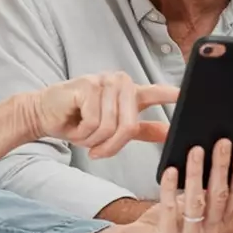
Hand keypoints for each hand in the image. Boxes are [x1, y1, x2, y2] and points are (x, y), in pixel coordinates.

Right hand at [34, 72, 177, 158]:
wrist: (44, 114)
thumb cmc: (78, 120)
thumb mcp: (113, 128)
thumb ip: (141, 128)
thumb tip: (168, 132)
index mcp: (130, 91)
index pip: (156, 92)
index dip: (172, 94)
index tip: (187, 95)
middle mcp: (120, 82)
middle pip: (130, 125)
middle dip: (112, 145)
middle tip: (97, 151)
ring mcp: (104, 81)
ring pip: (110, 126)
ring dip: (93, 140)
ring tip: (83, 134)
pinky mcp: (87, 86)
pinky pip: (94, 122)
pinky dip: (83, 132)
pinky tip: (74, 124)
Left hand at [73, 139, 232, 232]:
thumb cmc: (161, 223)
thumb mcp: (186, 205)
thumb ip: (201, 189)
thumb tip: (208, 153)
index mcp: (216, 227)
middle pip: (219, 197)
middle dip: (221, 167)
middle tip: (222, 143)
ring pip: (197, 203)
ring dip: (197, 174)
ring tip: (195, 151)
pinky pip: (170, 210)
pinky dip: (170, 188)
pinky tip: (170, 171)